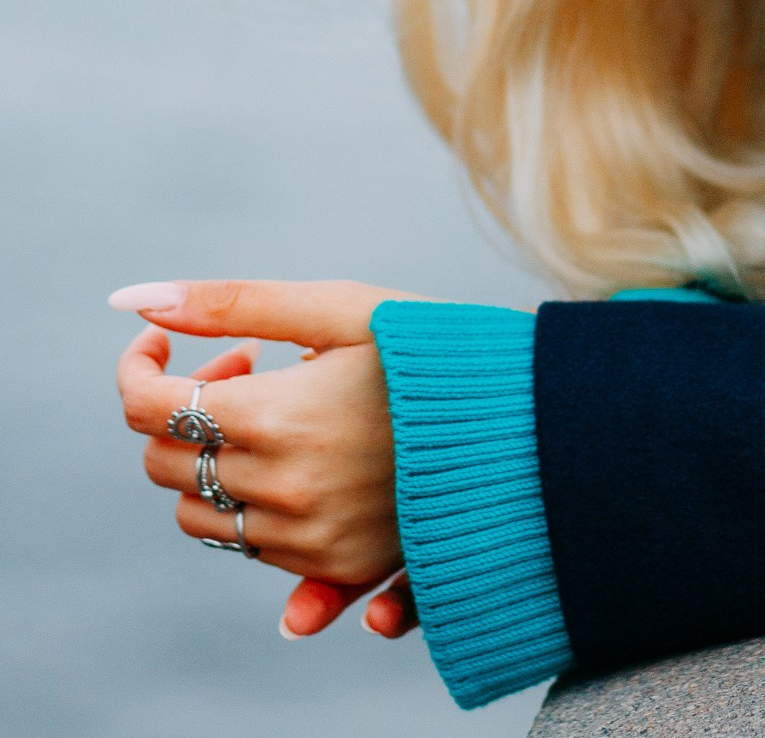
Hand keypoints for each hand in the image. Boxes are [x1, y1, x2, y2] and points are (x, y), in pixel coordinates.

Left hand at [113, 278, 420, 639]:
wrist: (526, 424)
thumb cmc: (433, 350)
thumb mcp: (340, 308)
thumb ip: (232, 302)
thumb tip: (134, 298)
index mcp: (277, 417)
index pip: (148, 408)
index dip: (141, 368)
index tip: (164, 341)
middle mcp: (284, 491)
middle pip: (166, 463)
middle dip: (185, 407)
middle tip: (249, 365)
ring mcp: (308, 541)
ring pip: (198, 516)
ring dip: (214, 460)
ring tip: (281, 412)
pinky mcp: (336, 570)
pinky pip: (250, 549)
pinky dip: (253, 504)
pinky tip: (302, 460)